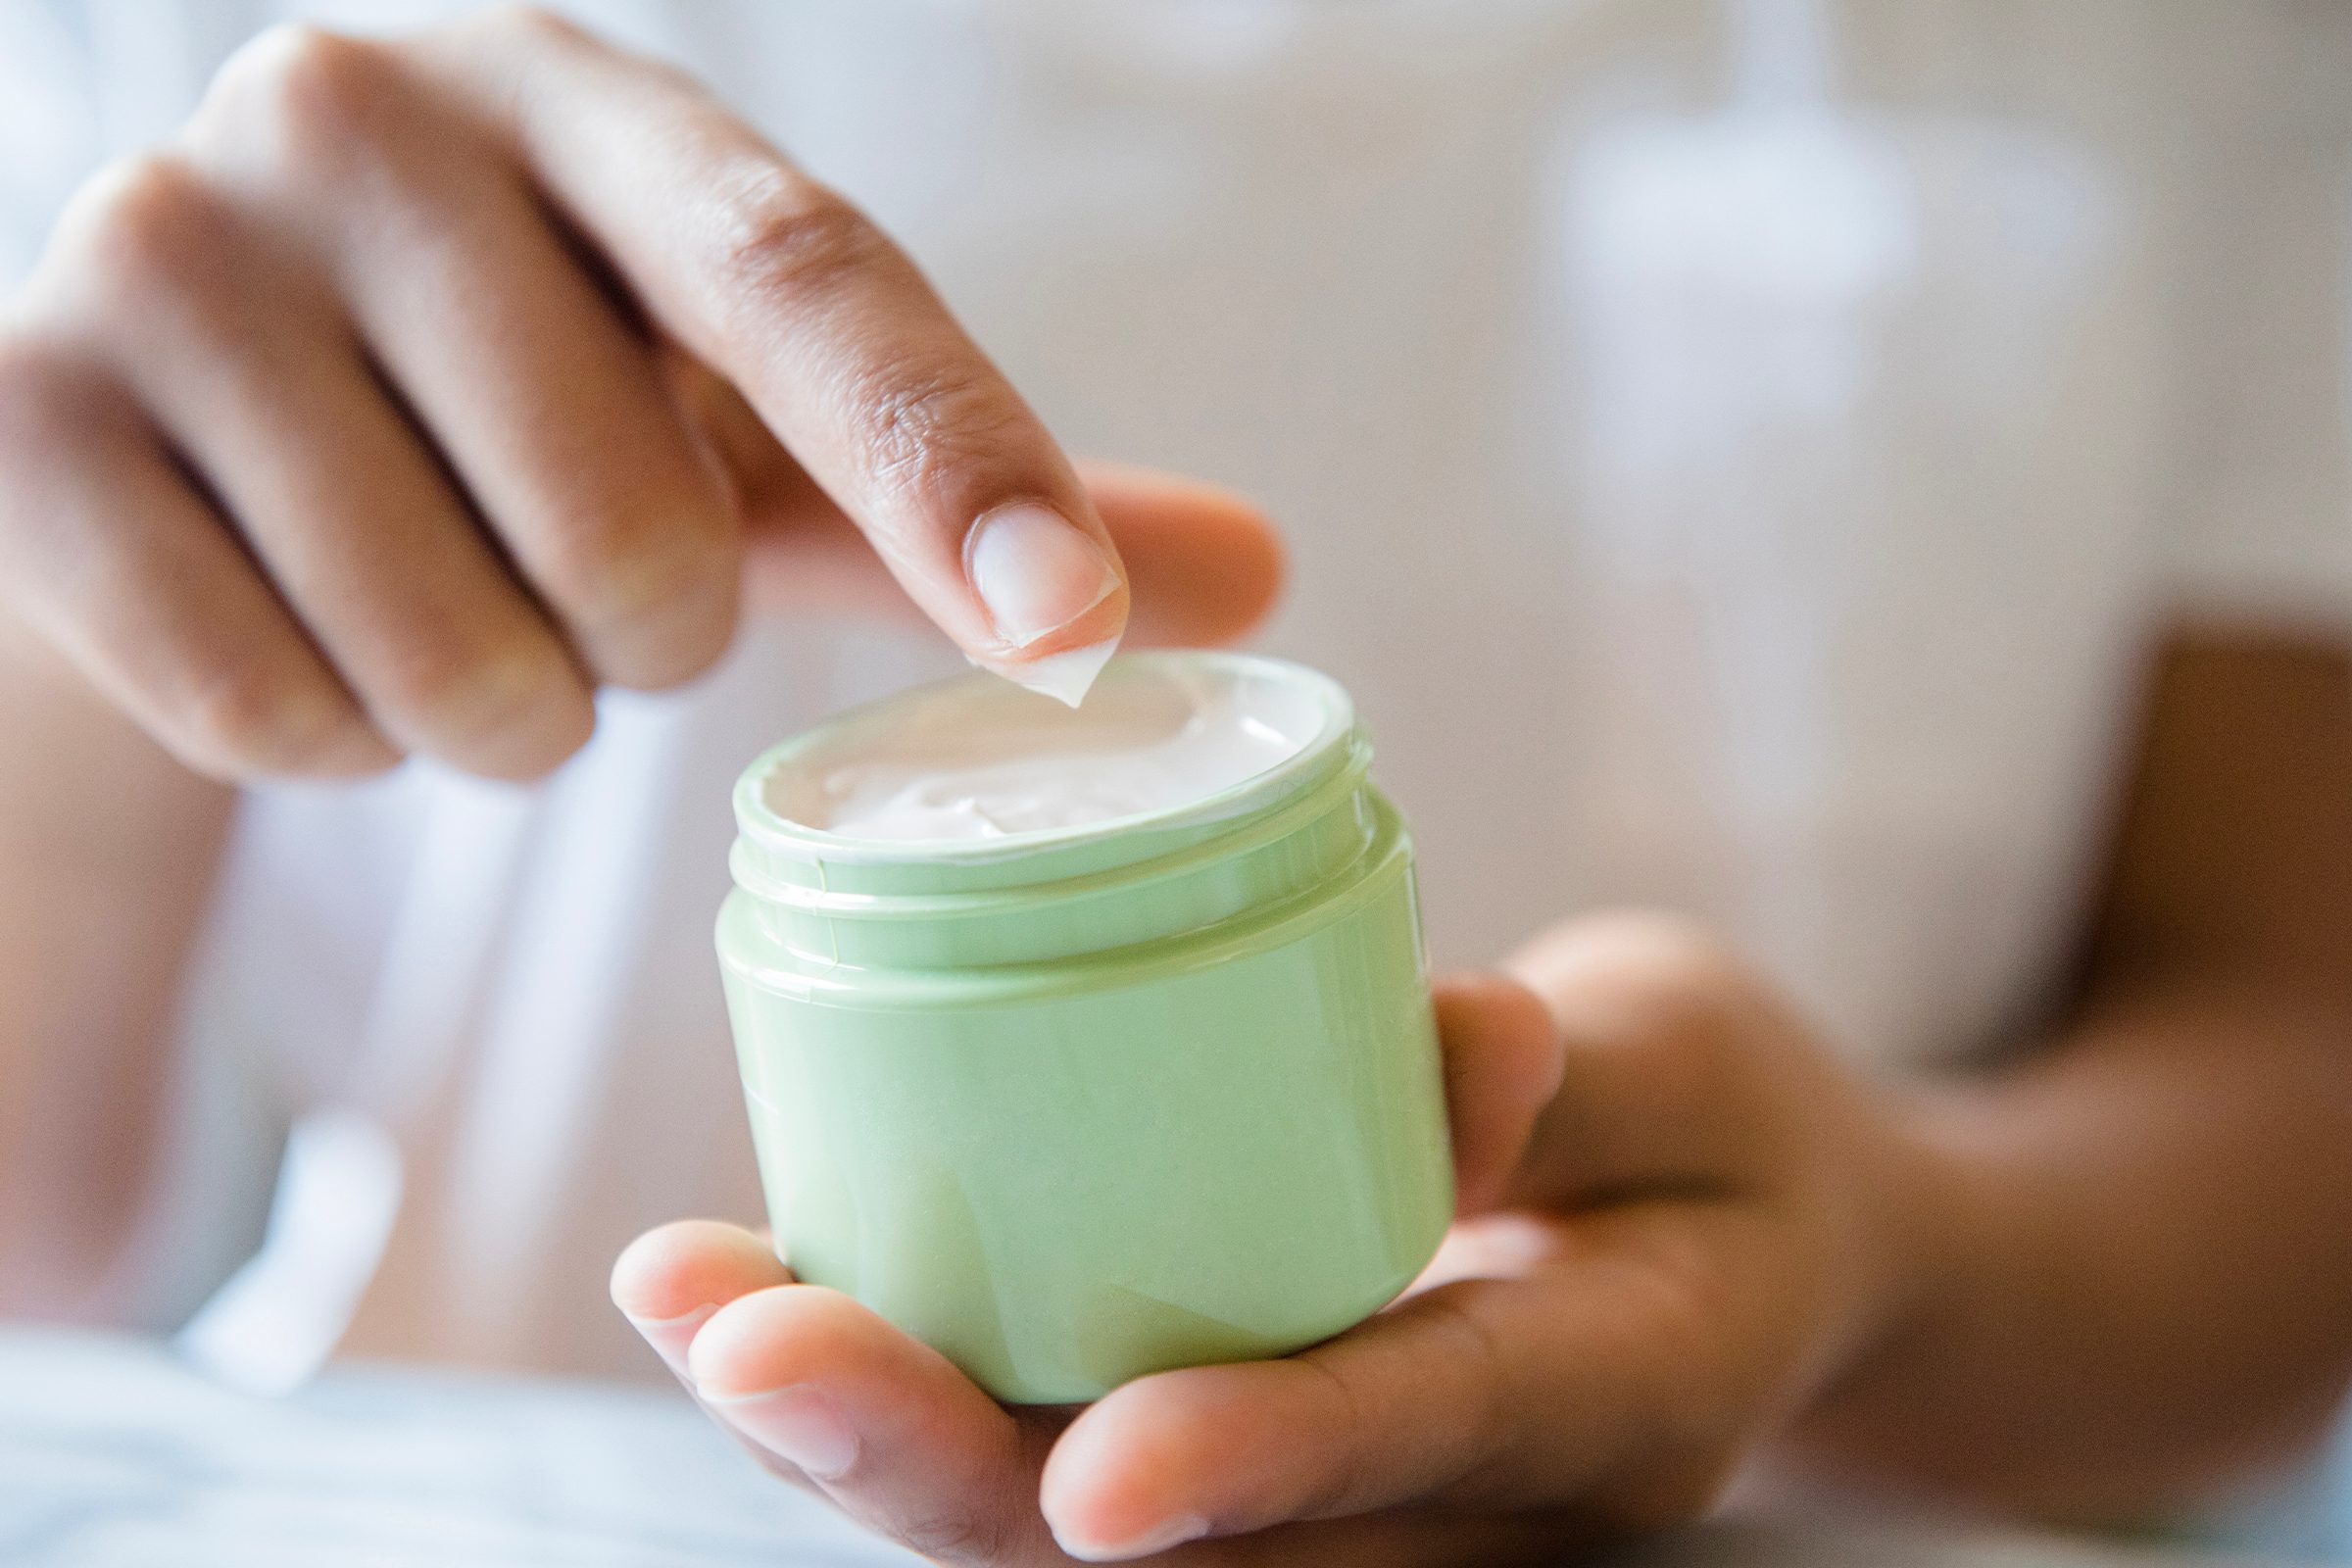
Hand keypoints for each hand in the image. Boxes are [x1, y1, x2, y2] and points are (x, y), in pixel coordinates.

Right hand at [0, 8, 1279, 781]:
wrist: (184, 396)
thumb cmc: (520, 391)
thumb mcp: (740, 411)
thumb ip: (967, 487)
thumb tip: (1261, 578)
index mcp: (593, 107)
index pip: (807, 285)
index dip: (951, 464)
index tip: (1067, 628)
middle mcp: (363, 118)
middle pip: (641, 547)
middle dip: (646, 637)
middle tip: (572, 563)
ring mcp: (166, 252)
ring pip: (460, 664)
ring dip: (497, 707)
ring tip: (443, 586)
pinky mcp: (25, 421)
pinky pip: (275, 714)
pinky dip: (331, 735)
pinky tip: (298, 616)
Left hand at [612, 914, 1941, 1564]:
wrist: (1747, 1253)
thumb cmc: (1726, 1139)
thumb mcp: (1695, 1064)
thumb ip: (1573, 1071)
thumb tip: (1457, 1039)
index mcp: (1608, 1402)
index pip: (1428, 1437)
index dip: (1269, 1461)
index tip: (1091, 1469)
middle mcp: (1449, 1505)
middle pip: (1186, 1554)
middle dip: (949, 1463)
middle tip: (751, 1336)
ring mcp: (1336, 1500)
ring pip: (1083, 1530)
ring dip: (878, 1432)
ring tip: (693, 1300)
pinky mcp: (1247, 1448)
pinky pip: (1062, 1443)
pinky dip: (913, 1375)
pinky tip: (760, 1289)